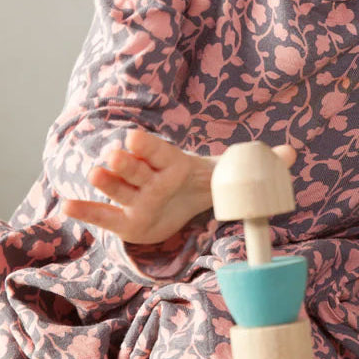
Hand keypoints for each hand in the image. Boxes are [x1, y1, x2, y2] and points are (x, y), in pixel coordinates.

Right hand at [61, 130, 295, 243]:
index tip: (136, 137)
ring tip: (93, 174)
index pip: (158, 151)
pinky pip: (104, 217)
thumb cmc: (203, 181)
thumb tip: (292, 154)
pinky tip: (67, 207)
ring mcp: (135, 198)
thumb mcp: (228, 173)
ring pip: (117, 189)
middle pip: (135, 168)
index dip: (148, 146)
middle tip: (115, 156)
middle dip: (125, 163)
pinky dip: (86, 211)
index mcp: (173, 162)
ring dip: (105, 182)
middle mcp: (149, 178)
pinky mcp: (125, 220)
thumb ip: (259, 163)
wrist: (182, 197)